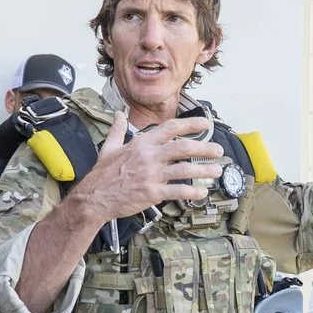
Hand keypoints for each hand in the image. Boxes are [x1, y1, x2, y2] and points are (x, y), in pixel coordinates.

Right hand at [70, 112, 225, 215]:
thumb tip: (118, 115)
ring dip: (204, 170)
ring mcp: (151, 174)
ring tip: (217, 171)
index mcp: (141, 143)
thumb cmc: (102, 174)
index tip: (205, 124)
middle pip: (183, 147)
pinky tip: (202, 193)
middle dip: (204, 148)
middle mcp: (149, 156)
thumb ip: (118, 130)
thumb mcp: (109, 147)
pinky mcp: (152, 192)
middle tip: (219, 150)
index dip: (191, 124)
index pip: (170, 128)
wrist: (93, 197)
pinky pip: (177, 190)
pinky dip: (192, 192)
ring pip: (184, 169)